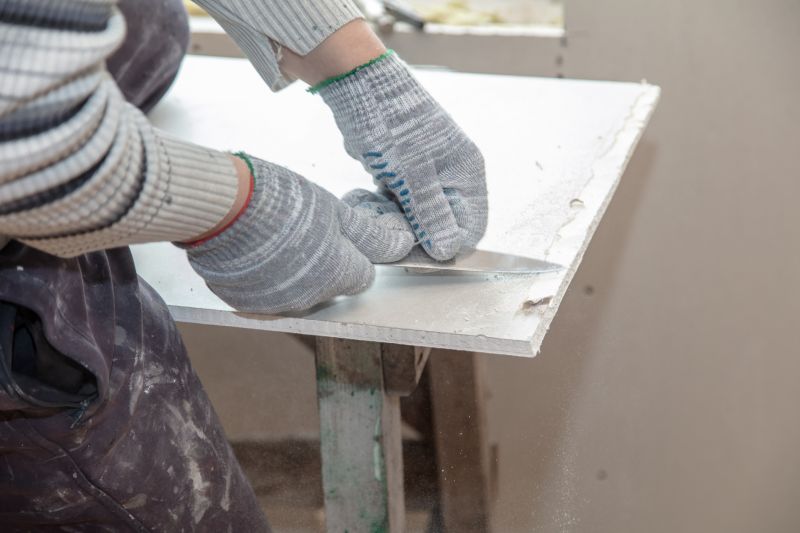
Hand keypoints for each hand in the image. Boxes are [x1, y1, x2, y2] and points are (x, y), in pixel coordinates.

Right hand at [184, 155, 414, 312]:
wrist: (221, 207)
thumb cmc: (283, 203)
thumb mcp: (334, 210)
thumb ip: (368, 234)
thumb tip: (401, 245)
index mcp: (338, 277)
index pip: (361, 276)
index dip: (353, 252)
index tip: (338, 234)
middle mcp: (310, 299)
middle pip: (329, 285)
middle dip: (323, 262)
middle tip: (303, 229)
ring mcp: (275, 305)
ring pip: (296, 290)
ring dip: (292, 270)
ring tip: (273, 236)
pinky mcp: (244, 303)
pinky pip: (263, 292)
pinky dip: (262, 276)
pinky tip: (253, 249)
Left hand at [316, 52, 487, 260]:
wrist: (360, 86)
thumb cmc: (392, 123)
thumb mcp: (412, 176)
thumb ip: (431, 215)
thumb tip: (447, 251)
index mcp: (466, 173)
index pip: (469, 229)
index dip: (443, 247)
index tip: (414, 254)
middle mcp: (453, 174)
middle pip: (442, 225)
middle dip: (414, 233)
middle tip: (387, 227)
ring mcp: (428, 172)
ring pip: (418, 216)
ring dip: (396, 220)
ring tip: (375, 207)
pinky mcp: (406, 171)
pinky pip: (401, 202)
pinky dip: (385, 206)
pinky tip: (370, 196)